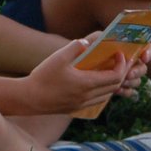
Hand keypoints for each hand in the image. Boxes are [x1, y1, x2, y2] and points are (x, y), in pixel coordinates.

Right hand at [27, 35, 150, 112]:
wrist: (28, 99)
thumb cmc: (43, 77)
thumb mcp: (58, 57)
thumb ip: (75, 47)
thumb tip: (87, 41)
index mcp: (86, 84)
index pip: (116, 77)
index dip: (122, 65)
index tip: (119, 54)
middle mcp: (87, 96)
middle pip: (114, 87)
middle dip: (121, 73)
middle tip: (119, 61)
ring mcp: (82, 104)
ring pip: (106, 96)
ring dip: (112, 83)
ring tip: (108, 70)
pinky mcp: (75, 108)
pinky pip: (96, 101)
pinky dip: (102, 91)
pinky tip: (94, 82)